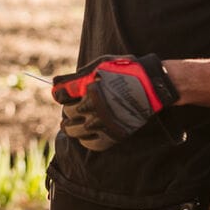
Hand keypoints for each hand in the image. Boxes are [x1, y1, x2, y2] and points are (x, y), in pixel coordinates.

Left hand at [52, 54, 179, 150]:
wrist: (152, 85)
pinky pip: (92, 143)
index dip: (59, 94)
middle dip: (68, 109)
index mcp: (90, 89)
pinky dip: (85, 140)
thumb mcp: (100, 65)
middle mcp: (95, 107)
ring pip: (75, 130)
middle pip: (68, 113)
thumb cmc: (125, 70)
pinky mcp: (115, 134)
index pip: (61, 96)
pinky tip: (85, 135)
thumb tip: (56, 83)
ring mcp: (105, 122)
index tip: (60, 95)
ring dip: (71, 127)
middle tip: (70, 110)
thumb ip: (78, 76)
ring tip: (70, 125)